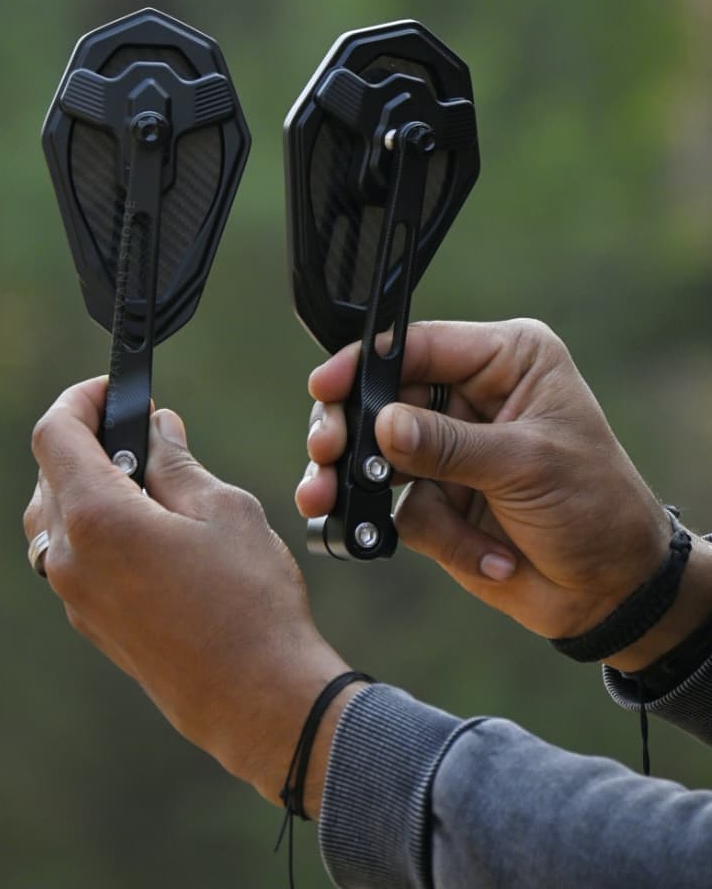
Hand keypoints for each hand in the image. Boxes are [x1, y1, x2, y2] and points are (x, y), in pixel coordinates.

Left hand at [24, 377, 357, 813]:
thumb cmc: (248, 601)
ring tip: (149, 477)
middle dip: (88, 440)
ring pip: (55, 519)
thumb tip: (156, 427)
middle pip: (50, 475)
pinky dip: (96, 526)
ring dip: (89, 484)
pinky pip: (73, 557)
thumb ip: (176, 461)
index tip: (112, 388)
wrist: (255, 699)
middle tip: (144, 429)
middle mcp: (70, 558)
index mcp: (96, 518)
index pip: (55, 434)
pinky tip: (149, 527)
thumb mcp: (222, 508)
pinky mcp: (92, 624)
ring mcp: (76, 597)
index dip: (80, 399)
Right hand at [296, 319, 711, 668]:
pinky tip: (486, 556)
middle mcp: (472, 398)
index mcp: (507, 362)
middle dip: (351, 427)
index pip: (422, 346)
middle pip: (383, 395)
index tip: (327, 386)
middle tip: (326, 450)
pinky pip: (400, 507)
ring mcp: (450, 450)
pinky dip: (433, 534)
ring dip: (357, 481)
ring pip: (376, 452)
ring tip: (328, 498)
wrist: (612, 593)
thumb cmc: (596, 508)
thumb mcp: (527, 464)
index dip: (368, 363)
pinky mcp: (437, 498)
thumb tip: (383, 425)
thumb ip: (449, 444)